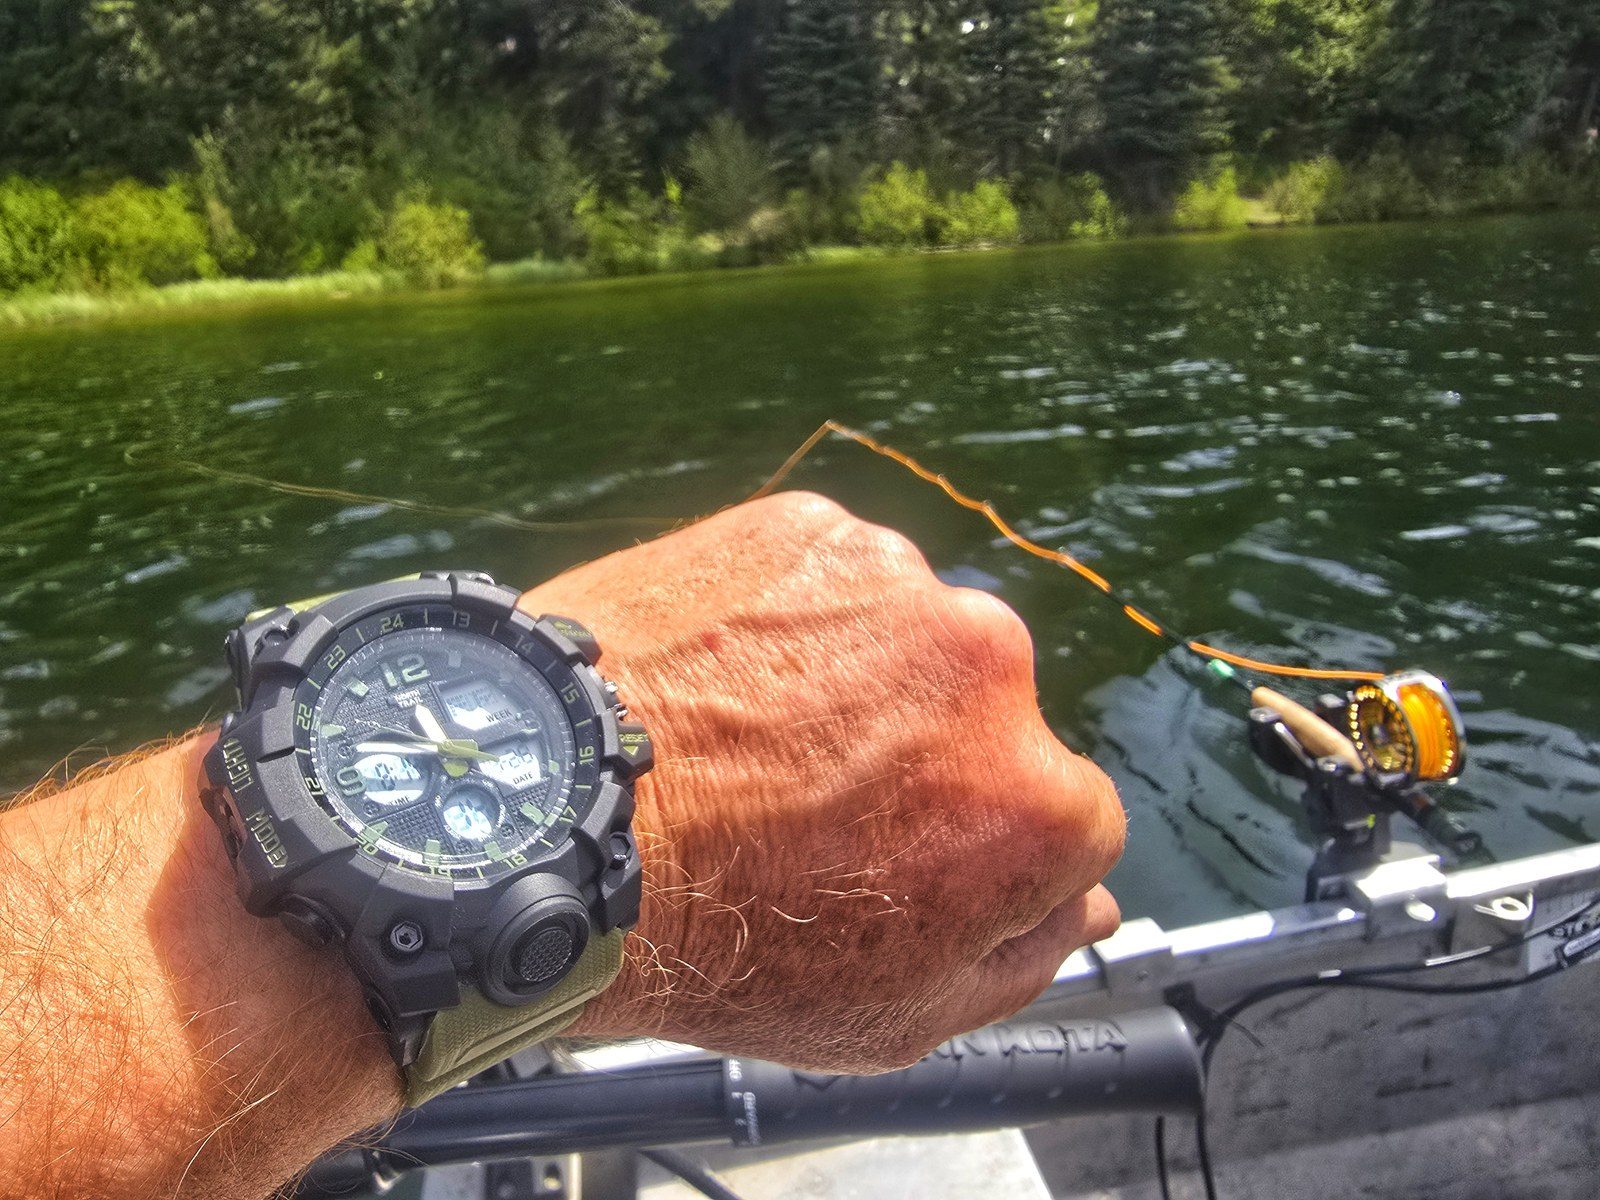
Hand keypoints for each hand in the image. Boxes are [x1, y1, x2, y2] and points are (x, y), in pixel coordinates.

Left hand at [527, 491, 1124, 1070]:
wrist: (555, 822)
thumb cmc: (711, 935)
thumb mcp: (894, 1015)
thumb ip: (1021, 956)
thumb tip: (1079, 898)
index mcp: (1036, 799)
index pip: (1067, 818)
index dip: (982, 850)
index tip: (904, 859)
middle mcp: (993, 668)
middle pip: (989, 715)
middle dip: (926, 758)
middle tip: (812, 807)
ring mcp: (898, 582)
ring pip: (908, 639)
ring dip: (859, 683)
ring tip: (752, 745)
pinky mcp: (809, 529)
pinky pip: (829, 584)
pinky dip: (792, 624)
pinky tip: (723, 685)